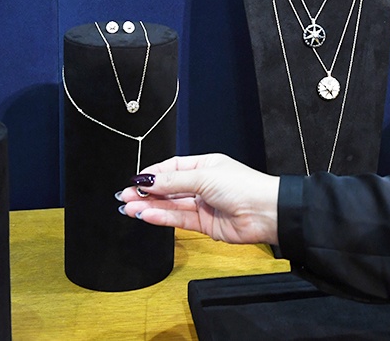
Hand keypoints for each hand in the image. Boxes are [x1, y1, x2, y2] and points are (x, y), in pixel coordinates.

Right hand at [116, 153, 279, 245]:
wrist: (265, 212)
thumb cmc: (244, 186)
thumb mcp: (203, 177)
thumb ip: (173, 181)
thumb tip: (147, 180)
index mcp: (204, 165)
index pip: (171, 168)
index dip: (153, 174)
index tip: (134, 181)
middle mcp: (202, 184)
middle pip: (168, 188)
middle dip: (146, 193)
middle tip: (124, 197)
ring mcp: (203, 205)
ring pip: (171, 205)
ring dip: (149, 207)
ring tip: (129, 208)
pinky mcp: (204, 224)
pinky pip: (178, 219)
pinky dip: (162, 217)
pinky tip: (147, 215)